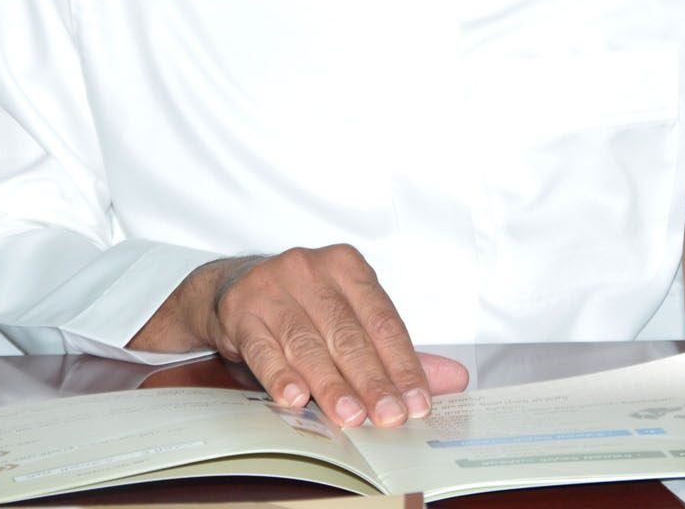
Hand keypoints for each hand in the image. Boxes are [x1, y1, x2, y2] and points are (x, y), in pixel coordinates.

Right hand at [132, 245, 467, 426]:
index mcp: (348, 267)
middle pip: (349, 334)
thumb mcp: (349, 317)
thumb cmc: (301, 306)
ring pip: (309, 344)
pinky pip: (264, 347)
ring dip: (331, 384)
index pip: (384, 322)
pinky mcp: (241, 310)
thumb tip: (454, 378)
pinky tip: (295, 398)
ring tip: (350, 416)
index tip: (417, 403)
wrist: (230, 288)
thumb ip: (396, 351)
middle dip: (372, 380)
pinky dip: (280, 375)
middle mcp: (312, 270)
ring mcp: (273, 288)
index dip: (403, 365)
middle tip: (389, 416)